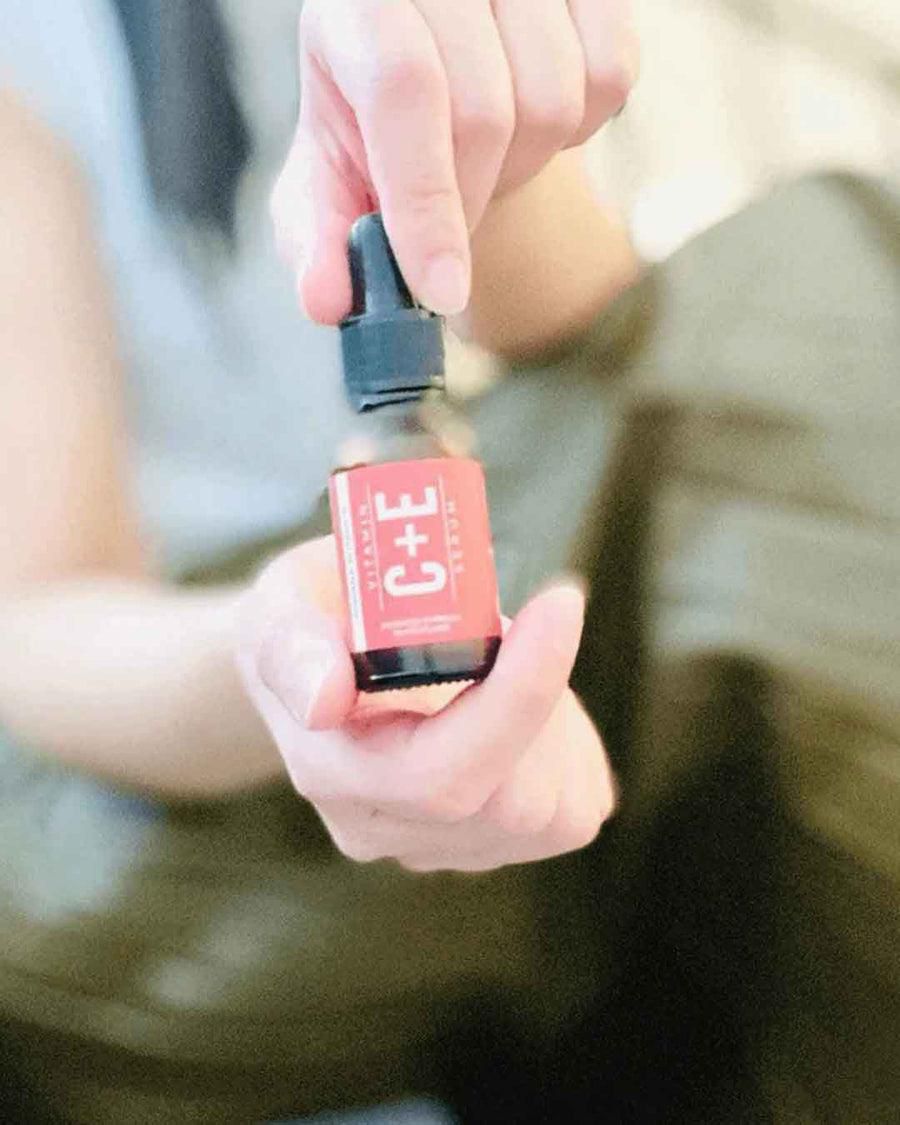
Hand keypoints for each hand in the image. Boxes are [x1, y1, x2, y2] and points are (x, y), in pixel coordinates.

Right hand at [236, 537, 613, 872]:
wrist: (319, 670)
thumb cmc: (309, 621)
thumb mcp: (279, 607)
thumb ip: (290, 647)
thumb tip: (324, 700)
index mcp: (331, 773)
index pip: (439, 778)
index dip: (517, 697)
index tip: (559, 602)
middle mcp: (384, 830)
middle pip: (513, 802)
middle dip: (544, 699)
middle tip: (524, 621)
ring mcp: (440, 849)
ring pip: (555, 812)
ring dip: (560, 719)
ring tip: (510, 661)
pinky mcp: (492, 847)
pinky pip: (573, 814)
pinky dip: (575, 751)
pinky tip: (529, 708)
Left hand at [272, 0, 637, 323]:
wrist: (434, 55)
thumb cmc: (370, 123)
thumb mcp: (328, 176)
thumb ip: (319, 239)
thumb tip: (323, 302)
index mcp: (358, 2)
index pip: (404, 88)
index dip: (426, 202)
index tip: (442, 292)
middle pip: (484, 112)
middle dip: (471, 201)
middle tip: (450, 218)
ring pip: (554, 101)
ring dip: (524, 168)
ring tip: (485, 162)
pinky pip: (613, 76)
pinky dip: (579, 131)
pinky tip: (530, 124)